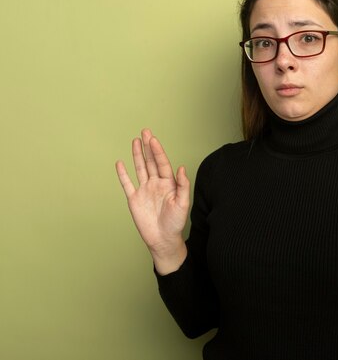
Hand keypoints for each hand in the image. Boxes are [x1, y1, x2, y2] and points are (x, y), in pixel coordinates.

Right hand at [115, 129, 189, 272]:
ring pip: (140, 169)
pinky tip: (120, 164)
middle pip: (151, 162)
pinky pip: (127, 184)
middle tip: (145, 131)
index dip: (158, 151)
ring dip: (138, 155)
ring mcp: (144, 191)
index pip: (162, 163)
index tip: (153, 139)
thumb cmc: (176, 223)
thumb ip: (182, 185)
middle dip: (148, 147)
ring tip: (136, 141)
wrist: (163, 239)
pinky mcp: (134, 199)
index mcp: (169, 184)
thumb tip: (181, 167)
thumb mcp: (182, 204)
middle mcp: (156, 184)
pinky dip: (123, 174)